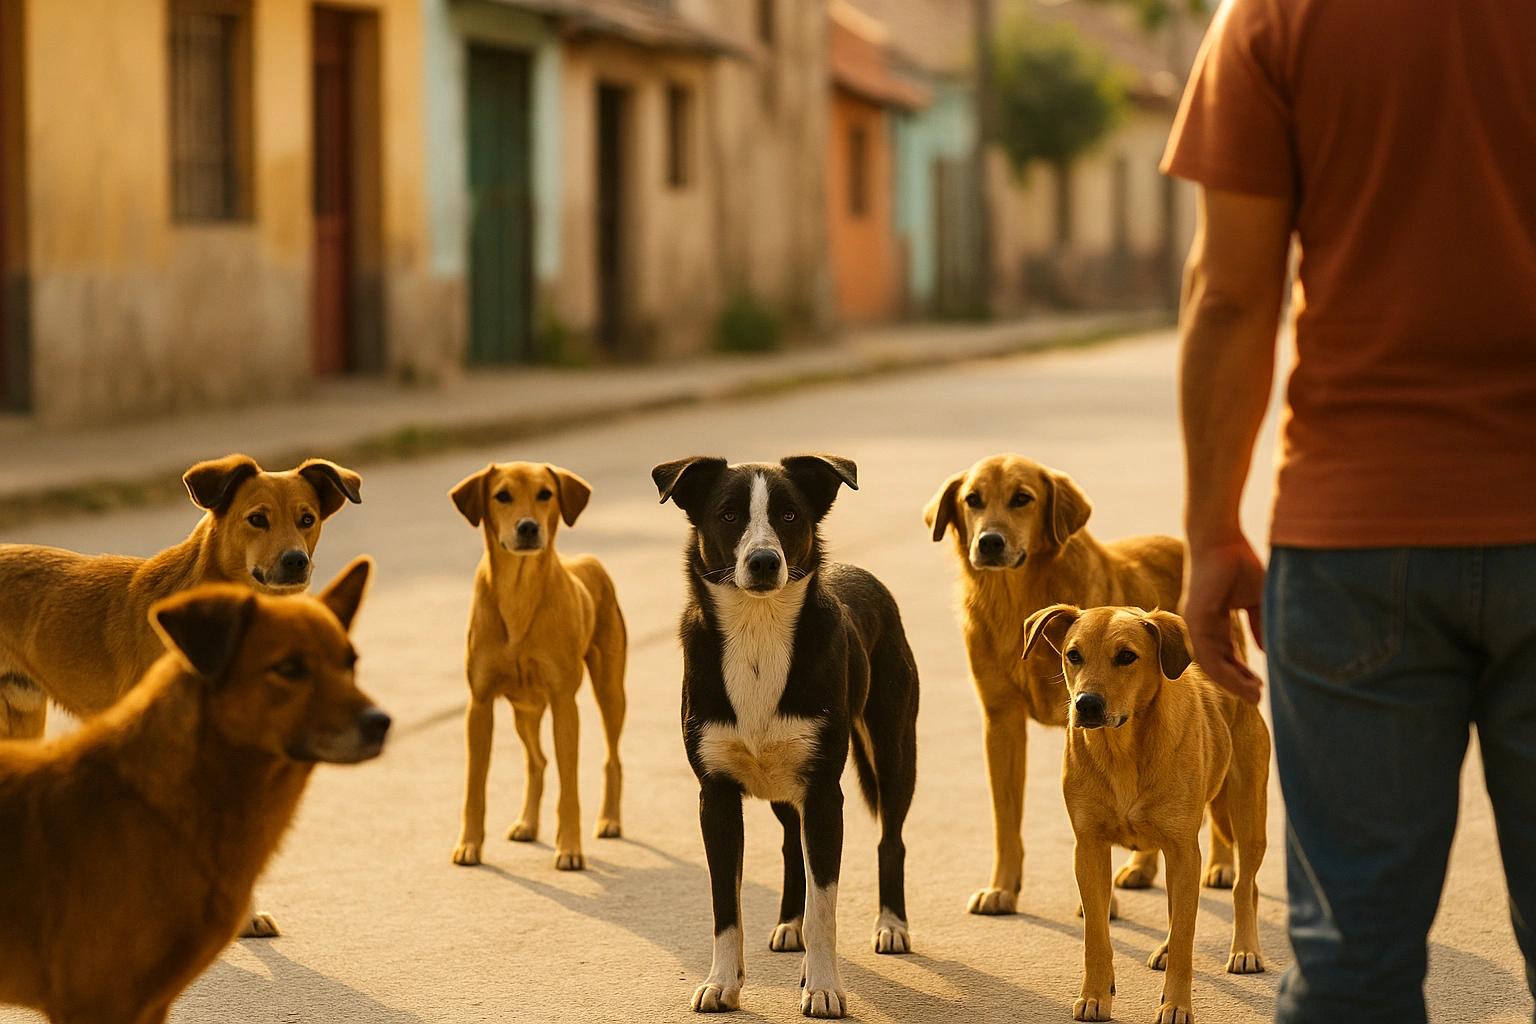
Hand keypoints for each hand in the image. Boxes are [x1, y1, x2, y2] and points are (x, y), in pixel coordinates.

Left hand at [1180, 538, 1265, 703]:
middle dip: (1237, 683)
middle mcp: (1199, 627)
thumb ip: (1258, 623)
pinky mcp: (1195, 618)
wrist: (1222, 538)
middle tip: (1258, 698)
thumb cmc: (1238, 562)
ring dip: (1232, 682)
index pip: (1224, 656)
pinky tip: (1242, 681)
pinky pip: (1207, 652)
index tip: (1259, 687)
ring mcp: (1194, 624)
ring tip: (1255, 695)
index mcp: (1211, 622)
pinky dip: (1225, 670)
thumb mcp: (1254, 600)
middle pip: (1216, 665)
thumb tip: (1266, 650)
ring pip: (1211, 664)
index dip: (1240, 673)